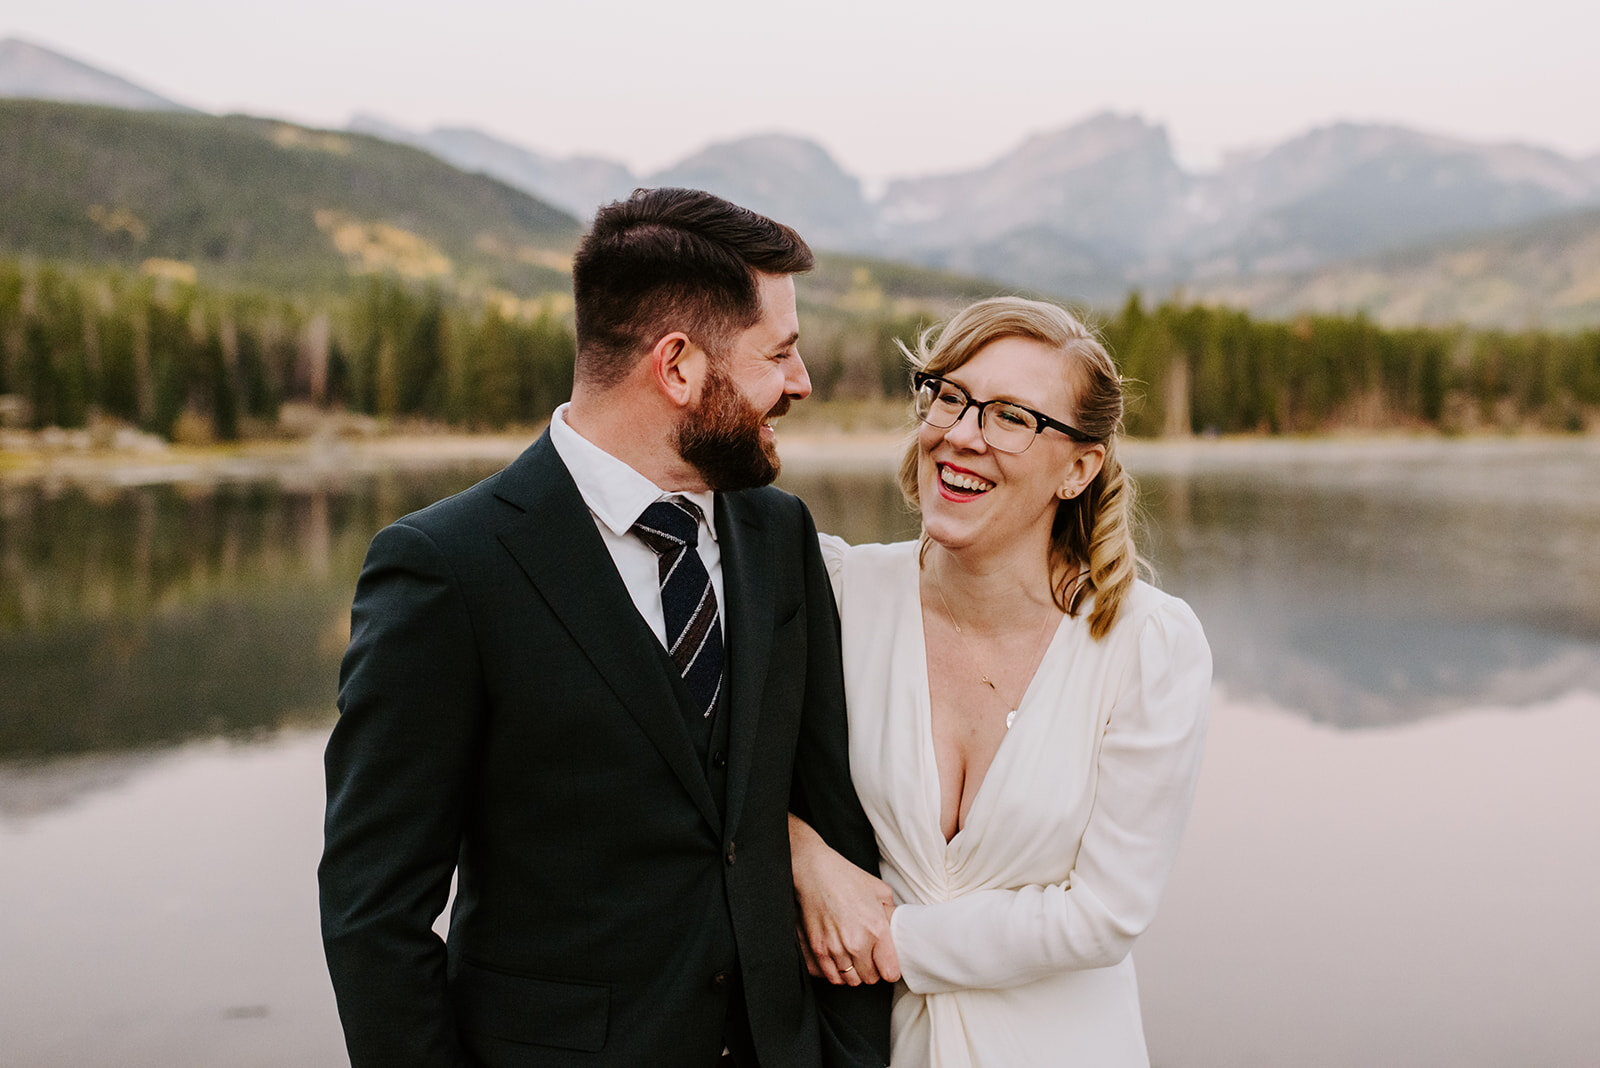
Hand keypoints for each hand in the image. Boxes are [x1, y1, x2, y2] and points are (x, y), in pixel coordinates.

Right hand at [789, 815, 900, 985]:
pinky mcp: (819, 948)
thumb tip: (899, 926)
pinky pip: (832, 976)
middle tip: (870, 959)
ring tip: (854, 960)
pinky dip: (837, 973)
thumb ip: (892, 913)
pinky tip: (839, 962)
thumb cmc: (848, 879)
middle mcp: (857, 943)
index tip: (887, 964)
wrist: (816, 872)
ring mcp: (836, 947)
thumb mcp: (881, 891)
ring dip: (854, 973)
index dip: (890, 969)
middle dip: (872, 971)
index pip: (890, 972)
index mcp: (877, 929)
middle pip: (870, 978)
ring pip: (851, 980)